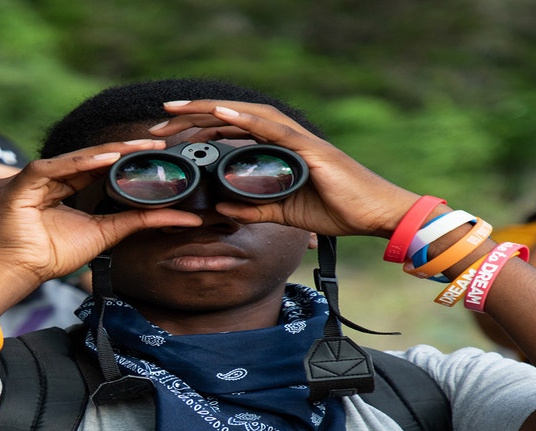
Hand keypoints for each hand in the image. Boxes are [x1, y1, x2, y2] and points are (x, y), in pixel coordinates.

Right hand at [0, 138, 202, 285]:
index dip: (123, 160)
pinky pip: (50, 167)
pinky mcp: (17, 185)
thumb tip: (182, 217)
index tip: (155, 154)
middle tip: (155, 144)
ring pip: (71, 159)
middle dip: (120, 151)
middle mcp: (43, 179)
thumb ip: (135, 221)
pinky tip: (105, 159)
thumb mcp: (102, 234)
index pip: (93, 168)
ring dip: (104, 153)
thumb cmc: (46, 258)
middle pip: (85, 159)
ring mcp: (28, 179)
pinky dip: (78, 162)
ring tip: (135, 148)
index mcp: (56, 189)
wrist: (12, 276)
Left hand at [149, 100, 448, 235]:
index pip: (232, 132)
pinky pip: (273, 131)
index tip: (169, 134)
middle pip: (232, 118)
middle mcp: (285, 139)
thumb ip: (254, 209)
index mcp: (278, 152)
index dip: (200, 129)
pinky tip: (223, 113)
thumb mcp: (285, 214)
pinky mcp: (309, 149)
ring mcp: (297, 140)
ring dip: (210, 111)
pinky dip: (246, 119)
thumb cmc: (339, 210)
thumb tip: (220, 210)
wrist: (376, 215)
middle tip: (159, 122)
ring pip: (246, 116)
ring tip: (178, 111)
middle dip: (194, 117)